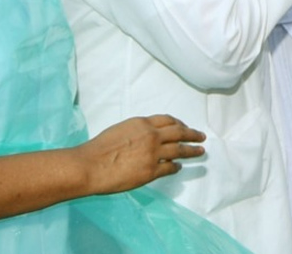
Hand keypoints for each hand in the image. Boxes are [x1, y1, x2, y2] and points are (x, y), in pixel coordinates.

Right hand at [78, 115, 205, 194]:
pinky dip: (176, 167)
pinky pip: (169, 168)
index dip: (179, 123)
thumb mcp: (121, 129)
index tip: (184, 126)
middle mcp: (152, 136)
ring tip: (200, 151)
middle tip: (201, 136)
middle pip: (179, 132)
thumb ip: (138, 131)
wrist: (90, 165)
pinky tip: (179, 167)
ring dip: (191, 150)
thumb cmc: (98, 148)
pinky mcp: (150, 171)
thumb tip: (147, 136)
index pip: (168, 120)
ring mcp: (153, 154)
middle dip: (192, 134)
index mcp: (143, 124)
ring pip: (179, 150)